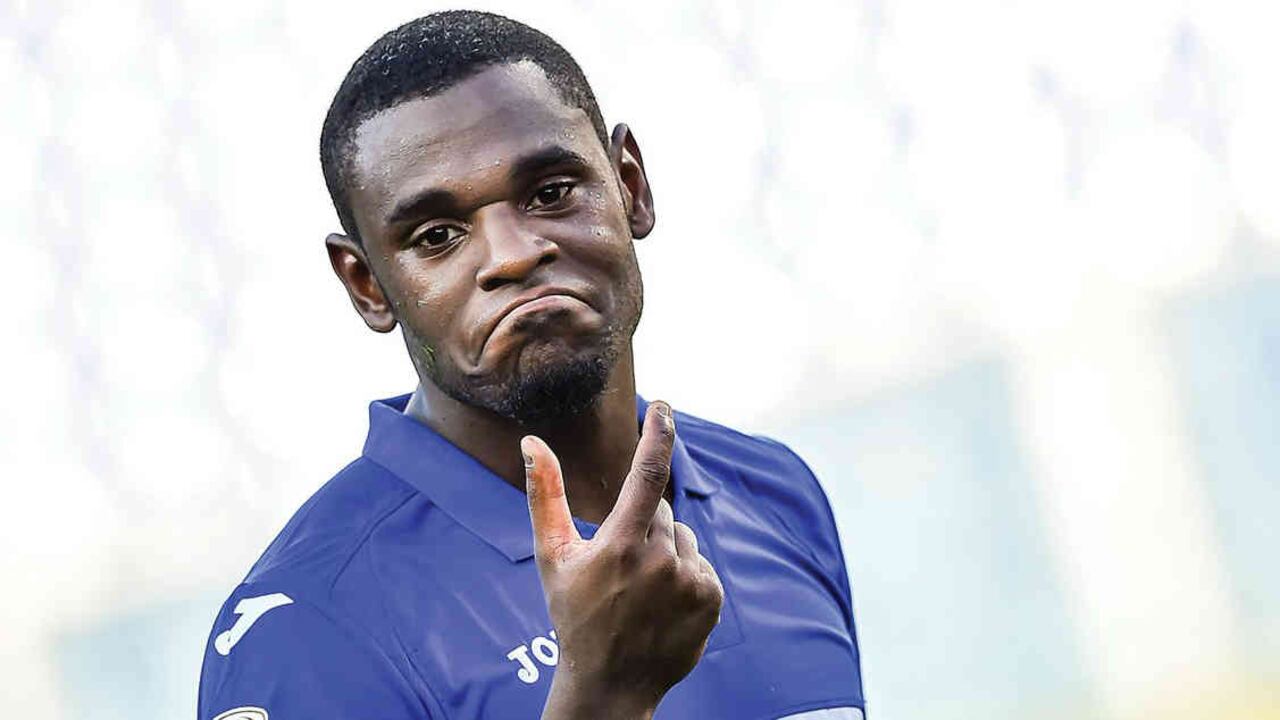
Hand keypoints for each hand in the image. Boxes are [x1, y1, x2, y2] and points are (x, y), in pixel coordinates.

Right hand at [522, 401, 723, 719]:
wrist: (610, 683)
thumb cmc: (573, 615)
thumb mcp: (552, 556)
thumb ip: (544, 495)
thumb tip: (533, 441)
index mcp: (621, 545)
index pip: (648, 472)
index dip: (658, 432)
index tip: (662, 406)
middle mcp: (661, 561)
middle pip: (660, 511)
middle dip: (642, 525)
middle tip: (619, 565)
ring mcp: (691, 582)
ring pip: (681, 537)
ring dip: (664, 550)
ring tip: (639, 589)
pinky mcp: (712, 599)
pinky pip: (700, 564)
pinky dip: (684, 574)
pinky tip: (660, 602)